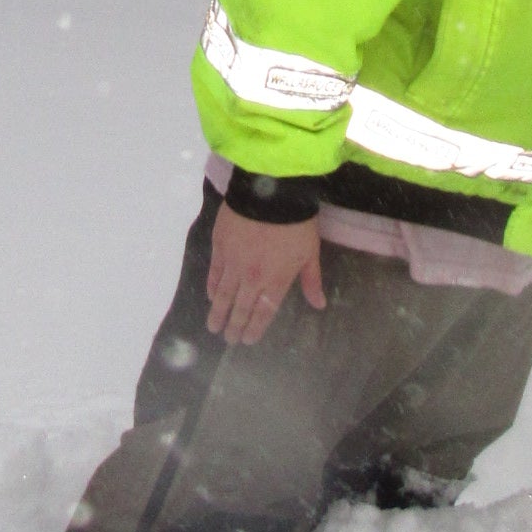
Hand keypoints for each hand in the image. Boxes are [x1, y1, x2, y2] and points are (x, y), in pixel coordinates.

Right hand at [206, 202, 325, 343]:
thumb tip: (319, 305)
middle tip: (229, 339)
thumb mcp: (310, 252)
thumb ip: (311, 280)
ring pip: (224, 295)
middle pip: (241, 308)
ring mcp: (234, 263)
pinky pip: (215, 273)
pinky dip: (213, 287)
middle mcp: (253, 277)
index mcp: (277, 280)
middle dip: (235, 326)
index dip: (255, 328)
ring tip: (213, 327)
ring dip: (219, 313)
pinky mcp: (220, 247)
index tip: (247, 340)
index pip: (263, 312)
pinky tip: (211, 297)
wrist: (271, 191)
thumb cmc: (296, 222)